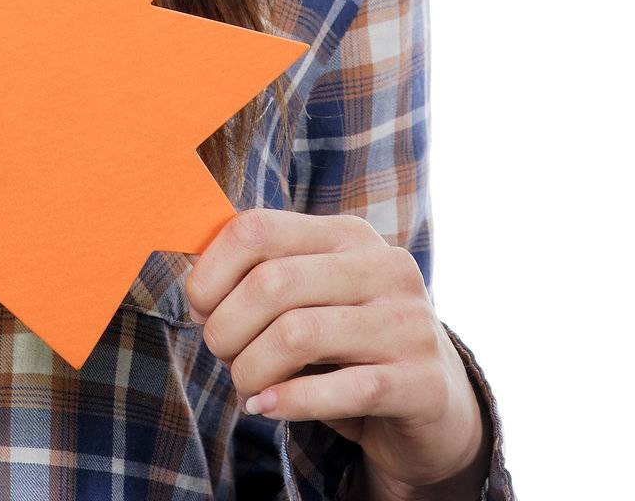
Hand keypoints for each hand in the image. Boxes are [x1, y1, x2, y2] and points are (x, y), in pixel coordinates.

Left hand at [185, 209, 488, 497]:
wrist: (437, 407)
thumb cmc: (351, 345)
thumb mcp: (311, 298)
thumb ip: (261, 278)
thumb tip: (197, 292)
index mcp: (347, 234)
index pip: (258, 228)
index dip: (213, 269)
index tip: (199, 307)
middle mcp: (384, 266)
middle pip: (272, 283)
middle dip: (228, 325)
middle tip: (220, 352)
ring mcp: (408, 322)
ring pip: (298, 335)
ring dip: (252, 367)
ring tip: (243, 384)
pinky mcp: (422, 381)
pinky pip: (341, 389)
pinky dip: (289, 401)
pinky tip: (264, 407)